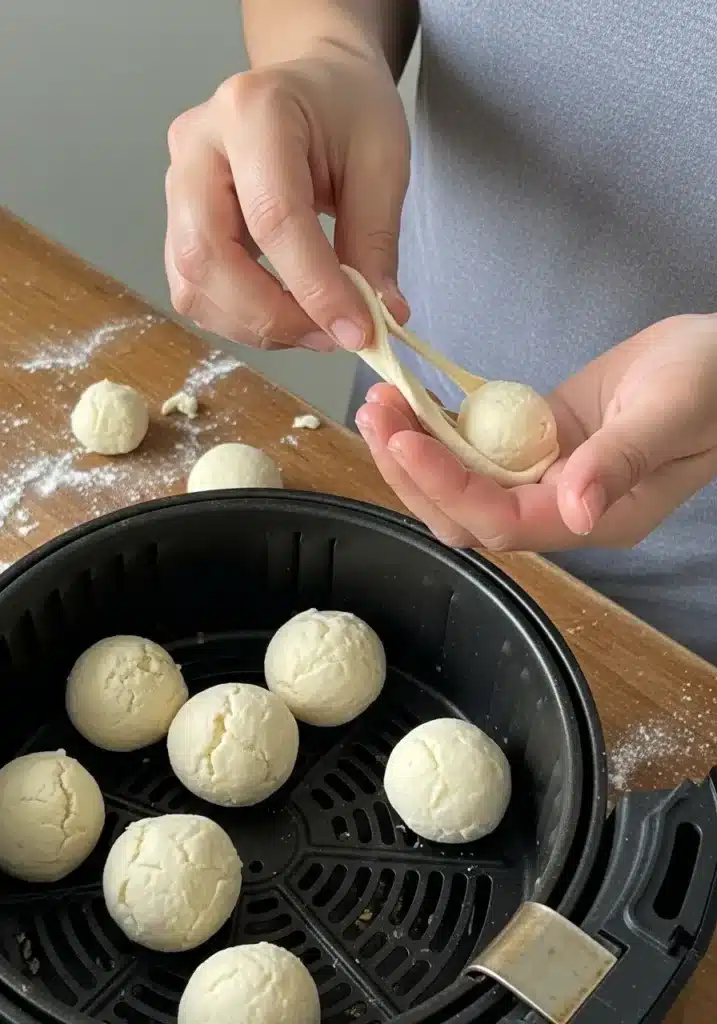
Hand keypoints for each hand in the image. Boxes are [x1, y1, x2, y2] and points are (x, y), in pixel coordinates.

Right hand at [164, 47, 409, 350]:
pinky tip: (286, 314)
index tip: (358, 332)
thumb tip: (381, 318)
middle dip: (272, 316)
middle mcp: (197, 145)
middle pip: (208, 256)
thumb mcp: (382, 162)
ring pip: (192, 282)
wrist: (313, 87)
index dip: (315, 288)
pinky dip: (240, 319)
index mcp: (252, 110)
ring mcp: (176, 183)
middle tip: (331, 336)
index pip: (273, 218)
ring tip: (315, 328)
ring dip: (255, 325)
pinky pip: (193, 289)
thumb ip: (376, 241)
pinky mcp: (175, 220)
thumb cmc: (349, 112)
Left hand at [355, 314, 716, 550]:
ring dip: (415, 449)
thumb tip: (575, 511)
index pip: (502, 520)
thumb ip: (620, 462)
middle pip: (465, 513)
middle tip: (376, 416)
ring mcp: (543, 474)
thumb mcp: (669, 416)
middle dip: (413, 473)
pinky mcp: (534, 441)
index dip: (449, 487)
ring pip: (461, 480)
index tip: (405, 442)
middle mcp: (559, 507)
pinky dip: (439, 427)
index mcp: (593, 517)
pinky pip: (476, 445)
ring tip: (380, 402)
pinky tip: (412, 399)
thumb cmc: (712, 385)